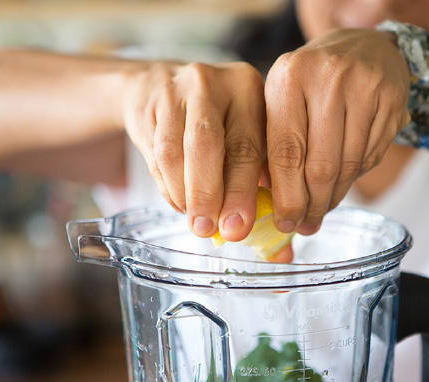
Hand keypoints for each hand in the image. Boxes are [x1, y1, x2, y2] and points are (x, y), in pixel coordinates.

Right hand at [122, 61, 265, 240]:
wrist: (160, 88)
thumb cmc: (215, 124)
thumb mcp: (244, 141)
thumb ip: (263, 189)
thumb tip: (281, 251)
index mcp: (251, 90)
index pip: (250, 143)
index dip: (243, 190)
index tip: (238, 228)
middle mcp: (215, 83)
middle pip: (209, 143)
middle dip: (211, 193)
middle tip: (212, 230)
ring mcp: (177, 89)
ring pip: (176, 150)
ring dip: (186, 193)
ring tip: (195, 222)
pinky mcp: (147, 103)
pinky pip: (154, 152)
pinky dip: (167, 185)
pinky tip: (180, 202)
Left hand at [264, 28, 411, 234]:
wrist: (362, 46)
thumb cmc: (311, 80)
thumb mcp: (282, 98)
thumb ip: (272, 142)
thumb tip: (270, 199)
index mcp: (289, 77)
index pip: (287, 152)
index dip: (287, 196)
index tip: (285, 222)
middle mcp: (328, 79)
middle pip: (321, 165)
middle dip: (311, 205)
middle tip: (305, 226)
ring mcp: (365, 88)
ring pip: (348, 166)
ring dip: (333, 198)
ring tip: (320, 212)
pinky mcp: (392, 101)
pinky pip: (370, 158)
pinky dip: (353, 180)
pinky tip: (341, 186)